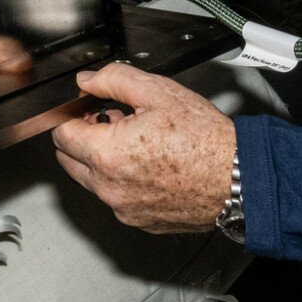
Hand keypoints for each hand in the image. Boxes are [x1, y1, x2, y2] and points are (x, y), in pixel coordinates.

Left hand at [51, 62, 235, 233]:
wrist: (240, 178)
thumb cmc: (206, 140)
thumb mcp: (158, 92)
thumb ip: (113, 80)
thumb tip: (87, 80)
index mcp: (107, 155)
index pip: (61, 134)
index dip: (72, 115)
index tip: (85, 108)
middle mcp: (110, 188)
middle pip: (69, 159)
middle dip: (82, 137)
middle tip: (110, 121)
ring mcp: (124, 209)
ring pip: (91, 180)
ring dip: (101, 159)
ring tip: (135, 141)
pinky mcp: (140, 221)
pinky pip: (116, 198)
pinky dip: (121, 181)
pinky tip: (148, 163)